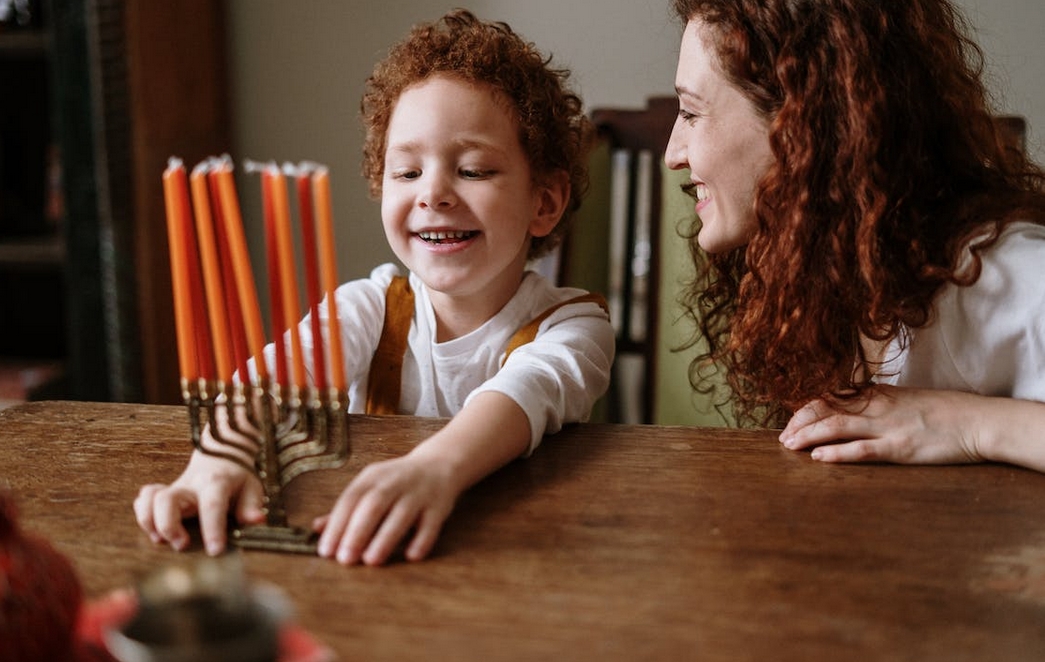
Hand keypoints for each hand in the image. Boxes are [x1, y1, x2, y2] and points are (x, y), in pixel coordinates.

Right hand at [133, 408, 265, 554]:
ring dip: (150, 522)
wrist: (221, 456)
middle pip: (167, 500)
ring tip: (161, 540)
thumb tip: (257, 521)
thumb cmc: (237, 479)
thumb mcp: (251, 488)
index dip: (212, 528)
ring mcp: (174, 488)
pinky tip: (154, 529)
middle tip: (182, 545)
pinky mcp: (162, 493)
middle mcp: (190, 485)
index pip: (212, 505)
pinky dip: (143, 515)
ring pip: (150, 498)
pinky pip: (143, 499)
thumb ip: (251, 506)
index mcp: (216, 483)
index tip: (215, 551)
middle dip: (169, 526)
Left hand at [314, 450, 458, 565]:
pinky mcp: (439, 506)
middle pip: (374, 504)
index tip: (325, 551)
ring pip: (401, 514)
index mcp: (372, 477)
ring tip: (371, 561)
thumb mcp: (369, 487)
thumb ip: (346, 509)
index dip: (337, 524)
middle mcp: (395, 482)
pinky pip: (431, 524)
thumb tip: (316, 528)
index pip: (351, 499)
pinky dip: (421, 540)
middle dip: (358, 532)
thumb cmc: (396, 482)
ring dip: (386, 537)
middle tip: (345, 559)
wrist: (439, 464)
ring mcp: (419, 493)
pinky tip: (410, 556)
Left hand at [779, 385, 986, 464]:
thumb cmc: (946, 412)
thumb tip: (855, 407)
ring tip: (789, 445)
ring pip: (837, 427)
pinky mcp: (900, 448)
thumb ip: (880, 403)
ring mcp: (887, 427)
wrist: (979, 421)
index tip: (792, 420)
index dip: (807, 408)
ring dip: (808, 436)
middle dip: (801, 423)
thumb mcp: (907, 400)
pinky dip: (836, 453)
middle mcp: (877, 407)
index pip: (832, 397)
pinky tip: (818, 457)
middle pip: (827, 409)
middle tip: (783, 438)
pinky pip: (861, 449)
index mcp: (879, 394)